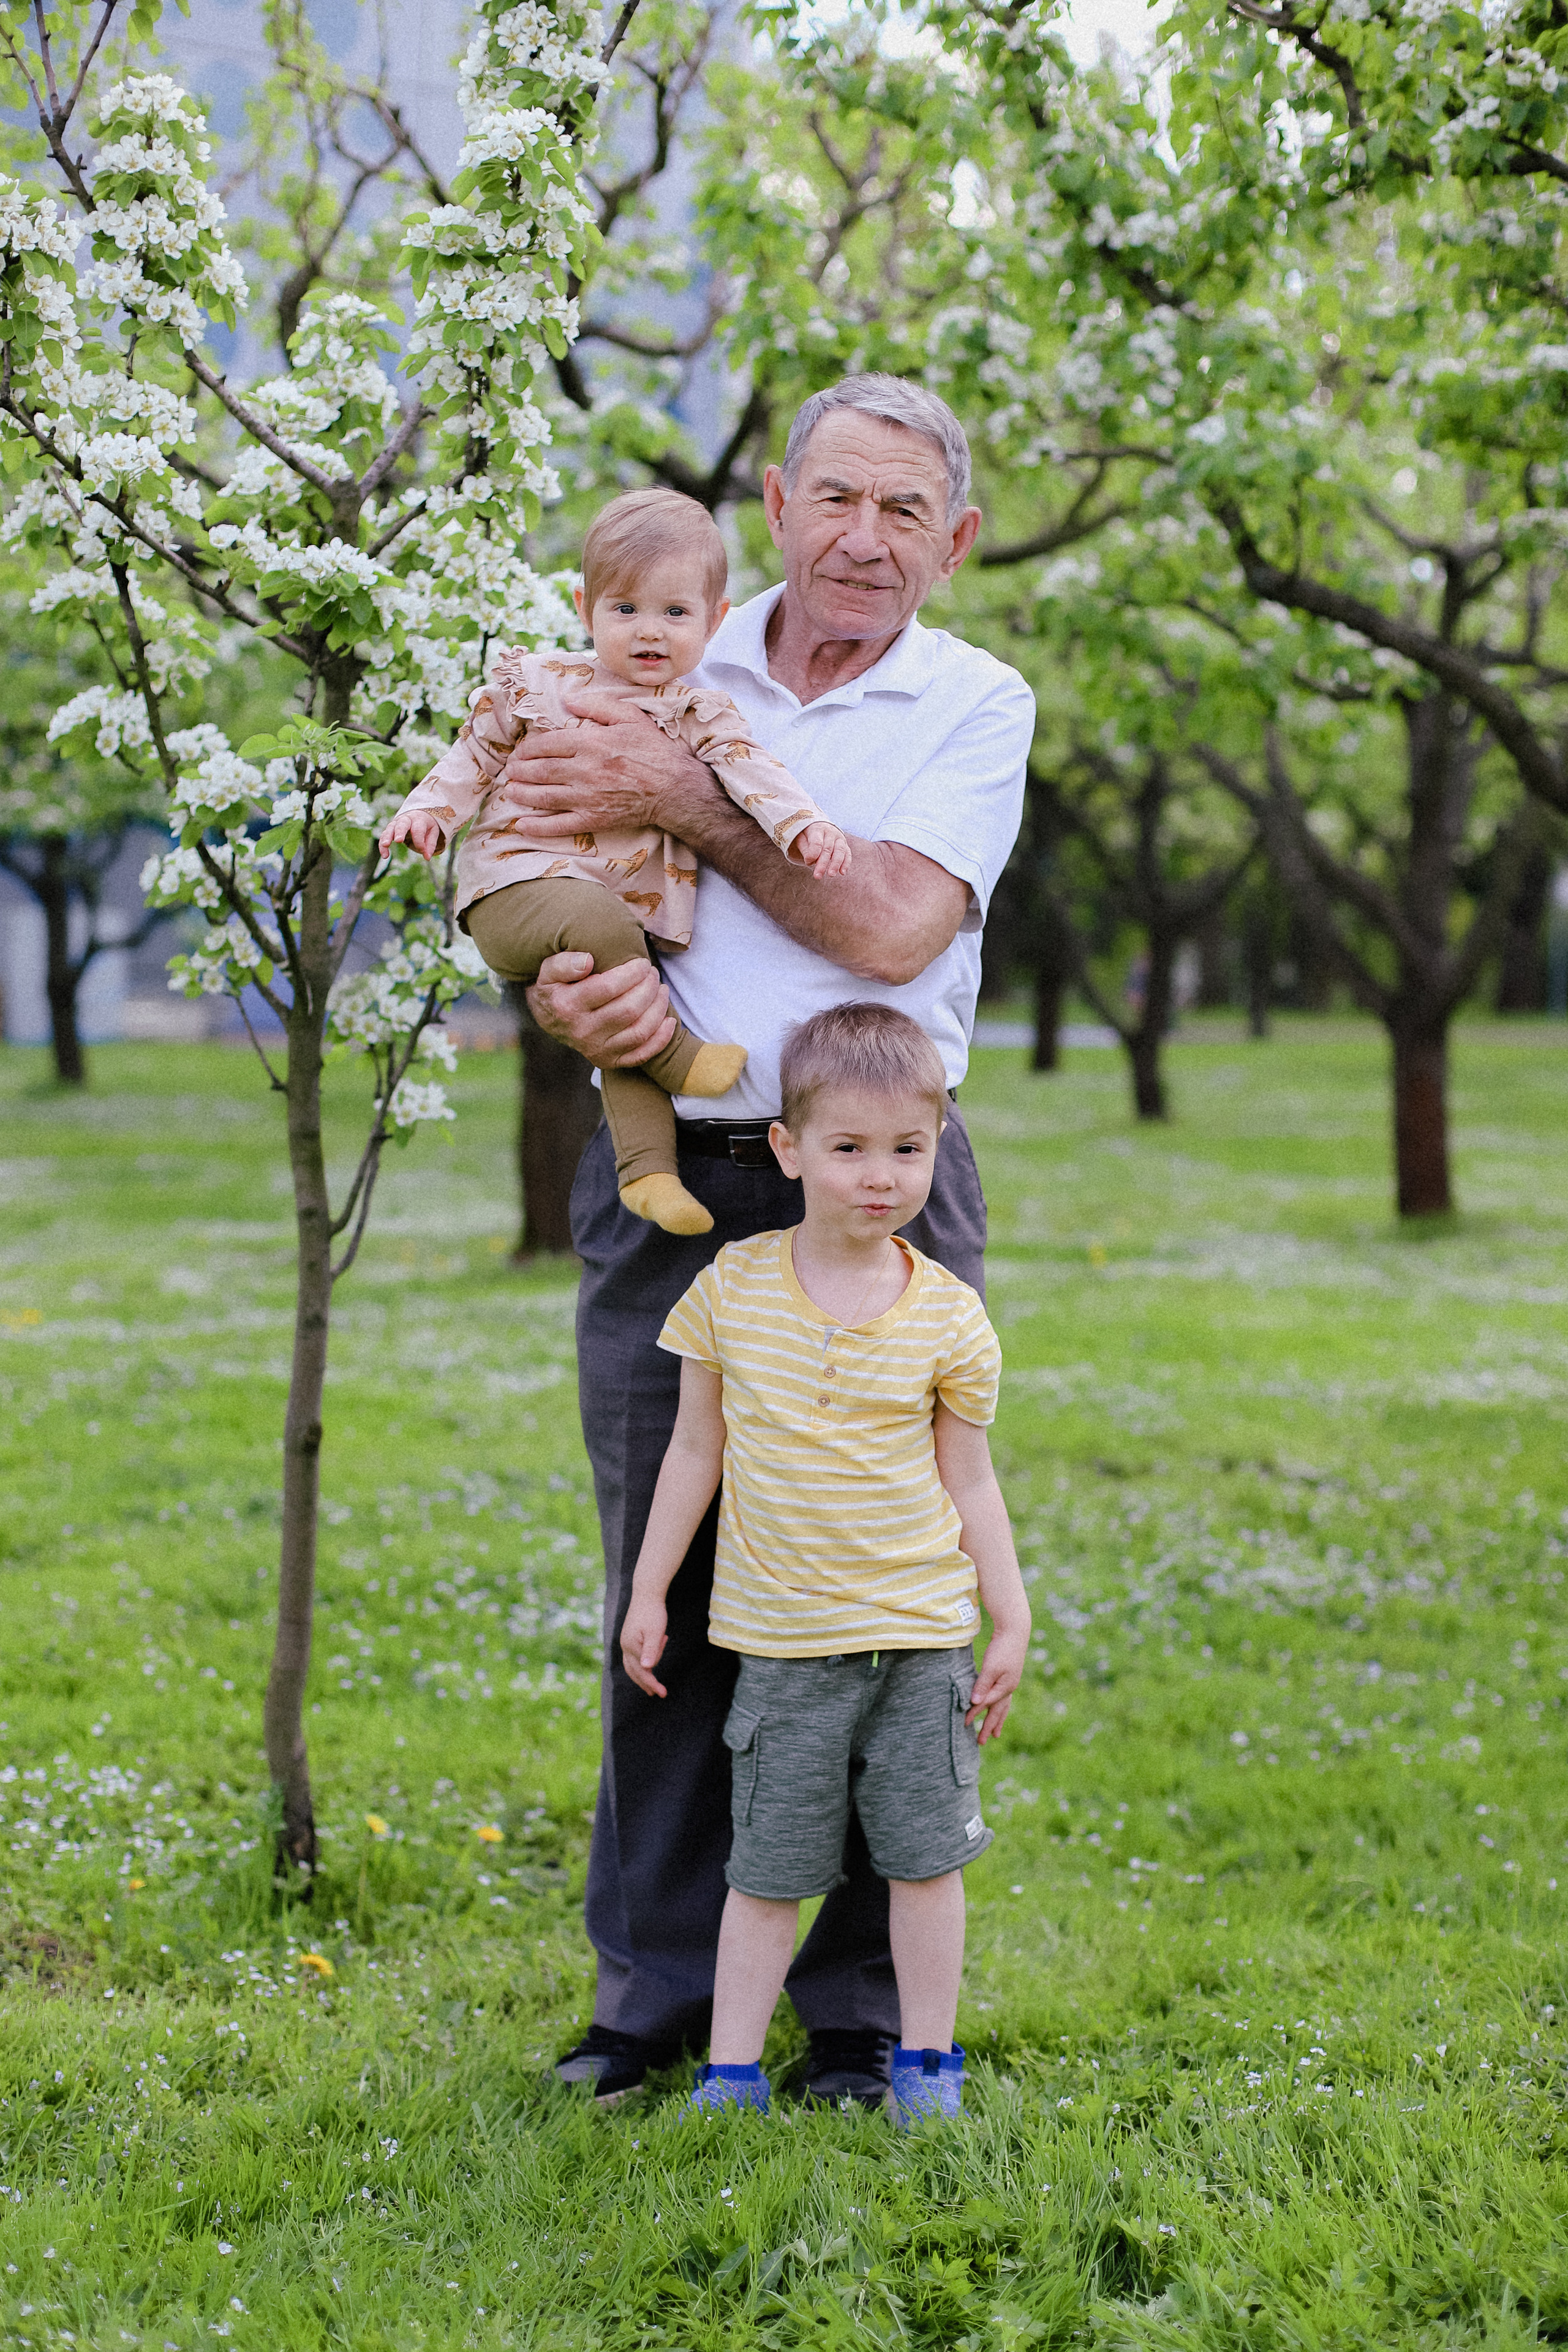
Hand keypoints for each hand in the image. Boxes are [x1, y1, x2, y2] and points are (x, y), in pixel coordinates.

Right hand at [378, 809, 444, 858]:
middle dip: (400, 832)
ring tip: (386, 845)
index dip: (419, 842)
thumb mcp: (433, 832)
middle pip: (402, 824)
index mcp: (419, 819)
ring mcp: (396, 823)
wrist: (418, 814)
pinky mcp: (390, 829)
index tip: (422, 851)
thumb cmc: (426, 826)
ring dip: (387, 837)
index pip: (418, 830)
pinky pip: (384, 835)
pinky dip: (382, 845)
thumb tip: (427, 858)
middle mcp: (406, 819)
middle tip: (398, 840)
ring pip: (390, 828)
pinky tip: (385, 855)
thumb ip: (430, 845)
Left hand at [498, 692, 715, 840]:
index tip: (520, 751)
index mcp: (590, 742)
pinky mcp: (594, 820)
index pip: (547, 744)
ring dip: (522, 794)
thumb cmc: (653, 750)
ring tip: (510, 791)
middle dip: (519, 771)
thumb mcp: (629, 716)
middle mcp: (584, 770)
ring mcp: (587, 798)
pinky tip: (521, 824)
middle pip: (540, 770)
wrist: (674, 788)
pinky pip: (560, 825)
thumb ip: (597, 705)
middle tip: (510, 771)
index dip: (528, 748)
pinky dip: (538, 827)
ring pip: (544, 796)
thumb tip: (568, 700)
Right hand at [526, 949, 676, 1069]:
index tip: (642, 963)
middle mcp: (582, 1032)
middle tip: (653, 973)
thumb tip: (588, 961)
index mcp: (567, 1007)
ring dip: (658, 1008)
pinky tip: (669, 1021)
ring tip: (662, 989)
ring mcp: (596, 1050)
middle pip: (628, 1010)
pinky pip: (641, 1055)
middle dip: (648, 988)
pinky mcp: (609, 1061)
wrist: (547, 1019)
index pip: (607, 988)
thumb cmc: (554, 988)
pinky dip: (661, 1039)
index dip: (631, 973)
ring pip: (639, 1031)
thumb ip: (564, 963)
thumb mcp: (548, 970)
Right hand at [620, 1589, 668, 1696]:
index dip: (652, 1683)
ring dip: (642, 1675)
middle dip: (646, 1683)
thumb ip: (651, 1650)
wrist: (647, 1593)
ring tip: (651, 1684)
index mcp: (630, 1646)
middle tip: (657, 1694)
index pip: (642, 1671)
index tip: (663, 1693)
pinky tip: (651, 1661)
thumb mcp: (655, 1632)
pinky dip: (642, 1662)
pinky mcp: (630, 1636)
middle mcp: (625, 1645)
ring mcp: (626, 1641)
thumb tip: (646, 1667)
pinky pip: (634, 1655)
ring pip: (632, 1664)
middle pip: (634, 1671)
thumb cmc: (653, 1612)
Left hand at [794, 820, 851, 880]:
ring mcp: (839, 839)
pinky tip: (842, 872)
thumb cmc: (809, 835)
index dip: (812, 854)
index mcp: (818, 829)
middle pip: (827, 849)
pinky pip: (847, 854)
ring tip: (831, 874)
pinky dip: (846, 864)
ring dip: (835, 864)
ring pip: (839, 851)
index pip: (816, 843)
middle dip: (822, 864)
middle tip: (818, 876)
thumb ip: (804, 849)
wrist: (821, 826)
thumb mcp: (802, 838)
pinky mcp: (845, 845)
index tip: (807, 862)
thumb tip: (809, 861)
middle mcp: (830, 833)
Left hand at [967, 1622, 1027, 1742]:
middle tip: (982, 1742)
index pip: (986, 1704)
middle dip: (989, 1726)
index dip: (975, 1713)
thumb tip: (975, 1703)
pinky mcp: (1007, 1676)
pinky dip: (999, 1706)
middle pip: (998, 1711)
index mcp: (1005, 1687)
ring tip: (995, 1733)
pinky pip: (1002, 1697)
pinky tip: (996, 1708)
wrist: (1015, 1630)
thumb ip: (983, 1685)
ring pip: (1002, 1706)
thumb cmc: (1002, 1648)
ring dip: (997, 1720)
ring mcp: (1010, 1682)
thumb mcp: (991, 1667)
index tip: (964, 1723)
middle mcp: (1009, 1687)